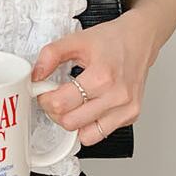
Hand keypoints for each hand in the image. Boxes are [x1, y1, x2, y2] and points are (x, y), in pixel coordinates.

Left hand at [31, 9, 158, 146]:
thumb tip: (36, 76)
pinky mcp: (131, 116)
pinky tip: (88, 108)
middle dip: (56, 112)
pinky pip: (100, 134)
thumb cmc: (113, 40)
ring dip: (72, 122)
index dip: (45, 99)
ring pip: (84, 135)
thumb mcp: (76, 40)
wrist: (140, 39)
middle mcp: (117, 96)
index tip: (45, 92)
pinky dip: (88, 125)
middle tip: (57, 98)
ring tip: (73, 105)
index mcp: (102, 77)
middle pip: (70, 122)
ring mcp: (126, 108)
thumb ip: (50, 55)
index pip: (61, 104)